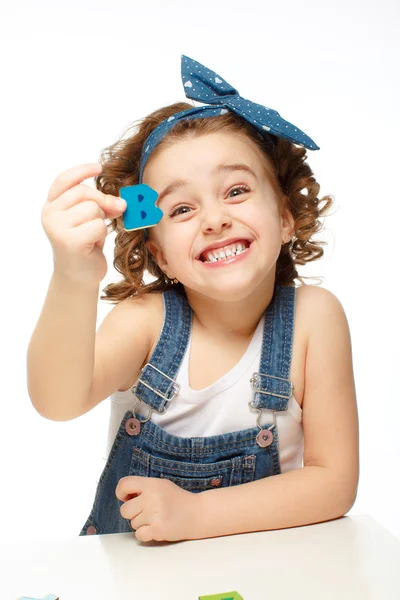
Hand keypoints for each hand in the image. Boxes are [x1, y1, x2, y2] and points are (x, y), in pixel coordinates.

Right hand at [41, 163, 126, 287]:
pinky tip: (93, 244)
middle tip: (111, 214)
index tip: (99, 168)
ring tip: (92, 235)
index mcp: (51, 205)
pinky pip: (97, 225)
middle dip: (102, 201)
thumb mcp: (88, 220)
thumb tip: (121, 202)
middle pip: (84, 192)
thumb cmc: (84, 246)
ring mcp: (57, 227)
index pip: (64, 180)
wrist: (78, 277)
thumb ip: (97, 205)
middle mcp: (49, 214)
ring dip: (100, 221)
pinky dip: (101, 234)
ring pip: (93, 208)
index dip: (82, 171)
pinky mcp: (69, 241)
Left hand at [116, 476, 200, 541]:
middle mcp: (152, 497)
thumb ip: (143, 487)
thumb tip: (123, 495)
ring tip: (157, 518)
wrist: (198, 513)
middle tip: (147, 511)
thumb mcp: (161, 485)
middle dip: (133, 513)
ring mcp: (155, 513)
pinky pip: (139, 535)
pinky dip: (146, 534)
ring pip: (133, 523)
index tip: (127, 498)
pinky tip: (156, 527)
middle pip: (125, 510)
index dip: (121, 493)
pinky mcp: (158, 529)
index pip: (124, 484)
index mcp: (152, 484)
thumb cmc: (178, 500)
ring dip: (142, 524)